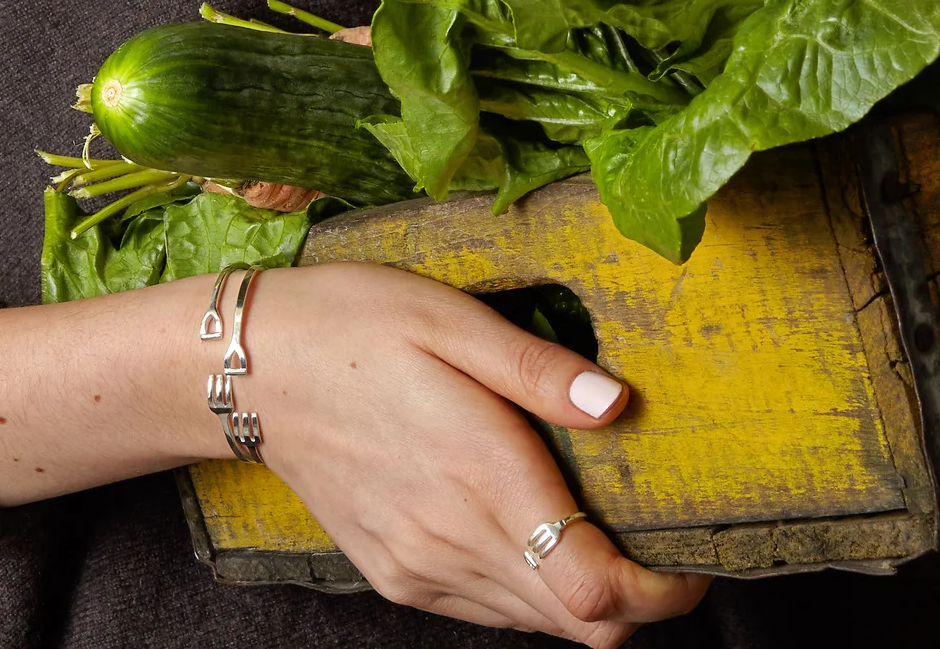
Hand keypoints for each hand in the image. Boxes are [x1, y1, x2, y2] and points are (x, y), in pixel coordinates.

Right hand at [245, 262, 707, 644]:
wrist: (249, 372)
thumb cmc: (352, 326)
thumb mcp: (451, 320)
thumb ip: (540, 371)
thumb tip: (619, 402)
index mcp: (481, 476)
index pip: (594, 590)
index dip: (659, 594)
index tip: (690, 561)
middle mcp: (451, 540)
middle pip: (579, 625)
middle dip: (639, 601)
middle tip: (665, 546)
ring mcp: (419, 567)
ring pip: (536, 624)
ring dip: (583, 595)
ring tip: (601, 530)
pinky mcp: (396, 575)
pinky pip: (488, 611)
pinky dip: (529, 589)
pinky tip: (532, 530)